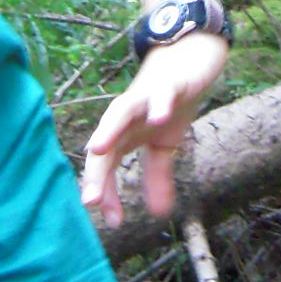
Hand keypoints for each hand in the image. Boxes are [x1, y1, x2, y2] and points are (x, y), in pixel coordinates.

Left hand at [80, 32, 228, 225]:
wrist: (189, 61)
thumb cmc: (168, 103)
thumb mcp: (164, 145)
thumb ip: (157, 177)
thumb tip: (159, 214)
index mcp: (124, 134)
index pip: (106, 167)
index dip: (106, 192)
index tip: (113, 220)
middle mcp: (127, 117)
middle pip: (105, 144)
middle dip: (96, 172)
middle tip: (90, 201)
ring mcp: (145, 98)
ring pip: (120, 112)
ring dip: (108, 130)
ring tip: (97, 150)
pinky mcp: (168, 84)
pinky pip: (161, 94)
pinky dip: (157, 105)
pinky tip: (158, 118)